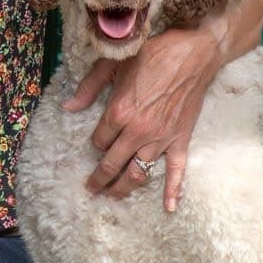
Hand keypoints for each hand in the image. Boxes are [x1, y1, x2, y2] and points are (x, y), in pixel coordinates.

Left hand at [63, 26, 225, 212]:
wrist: (194, 54)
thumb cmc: (153, 54)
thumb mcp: (114, 64)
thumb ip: (89, 87)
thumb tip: (68, 106)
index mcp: (119, 112)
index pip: (99, 141)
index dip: (95, 145)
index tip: (95, 145)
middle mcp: (138, 131)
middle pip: (113, 164)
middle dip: (99, 179)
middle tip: (91, 188)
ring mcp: (160, 139)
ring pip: (138, 173)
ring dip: (124, 188)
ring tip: (113, 196)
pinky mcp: (180, 140)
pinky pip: (177, 171)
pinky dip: (173, 191)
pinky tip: (169, 208)